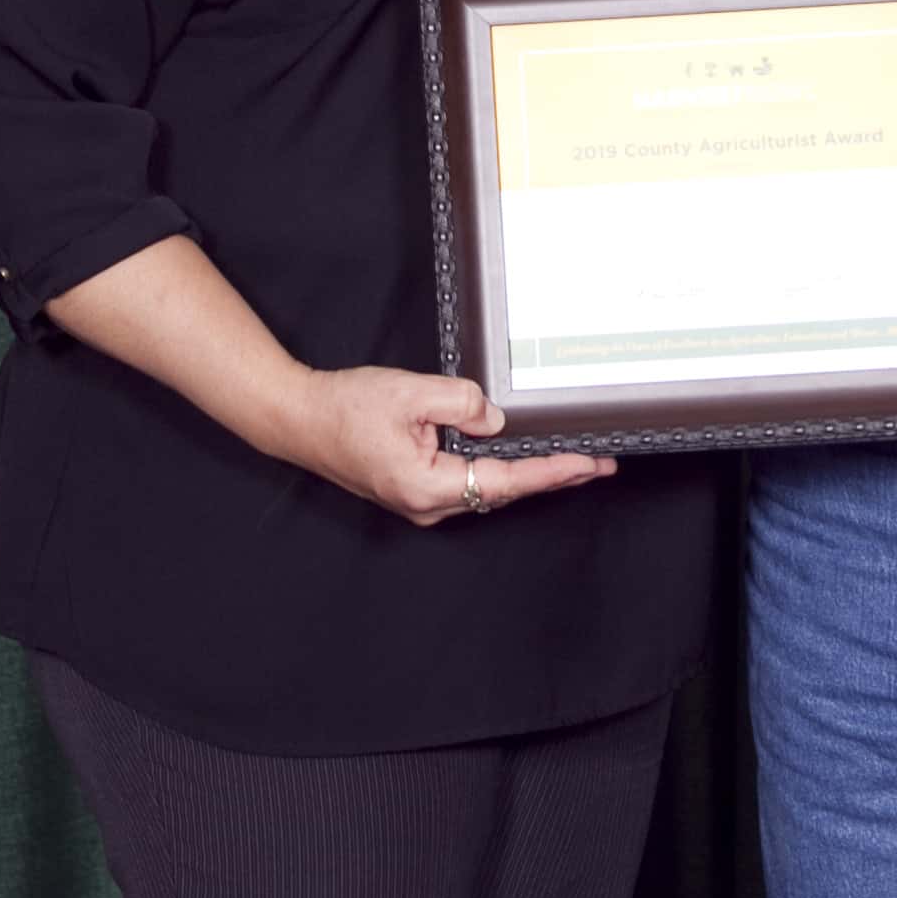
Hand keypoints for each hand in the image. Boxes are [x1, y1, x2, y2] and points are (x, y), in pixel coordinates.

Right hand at [266, 365, 616, 526]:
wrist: (298, 419)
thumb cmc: (344, 407)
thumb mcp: (410, 392)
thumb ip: (460, 403)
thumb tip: (494, 419)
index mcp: (428, 486)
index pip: (506, 481)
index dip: (552, 472)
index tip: (589, 464)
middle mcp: (427, 505)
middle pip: (501, 492)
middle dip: (551, 476)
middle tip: (599, 463)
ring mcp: (419, 503)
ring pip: (484, 488)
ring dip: (525, 474)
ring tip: (570, 459)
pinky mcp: (413, 491)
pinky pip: (464, 481)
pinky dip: (496, 470)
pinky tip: (516, 456)